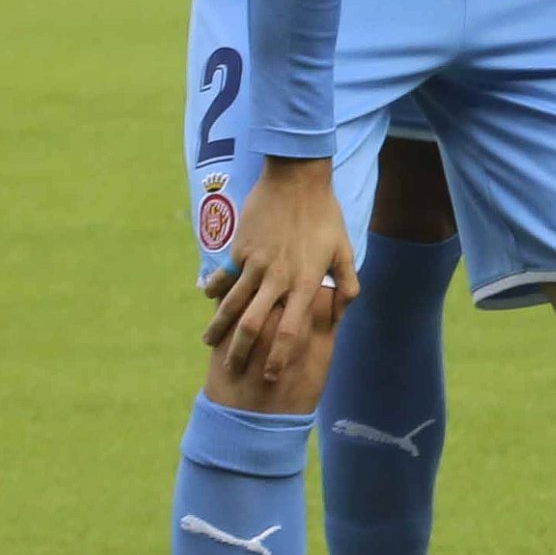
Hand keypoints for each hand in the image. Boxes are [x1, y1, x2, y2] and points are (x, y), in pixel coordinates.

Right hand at [203, 156, 355, 380]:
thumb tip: (343, 310)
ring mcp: (256, 264)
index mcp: (306, 281)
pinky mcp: (239, 251)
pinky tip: (208, 303)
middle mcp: (279, 278)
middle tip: (232, 370)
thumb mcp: (344, 248)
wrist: (297, 178)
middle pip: (253, 325)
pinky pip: (223, 278)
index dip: (280, 356)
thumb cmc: (325, 214)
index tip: (270, 376)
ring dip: (218, 328)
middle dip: (241, 352)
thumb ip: (347, 283)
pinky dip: (213, 292)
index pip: (291, 330)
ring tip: (209, 343)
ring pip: (231, 305)